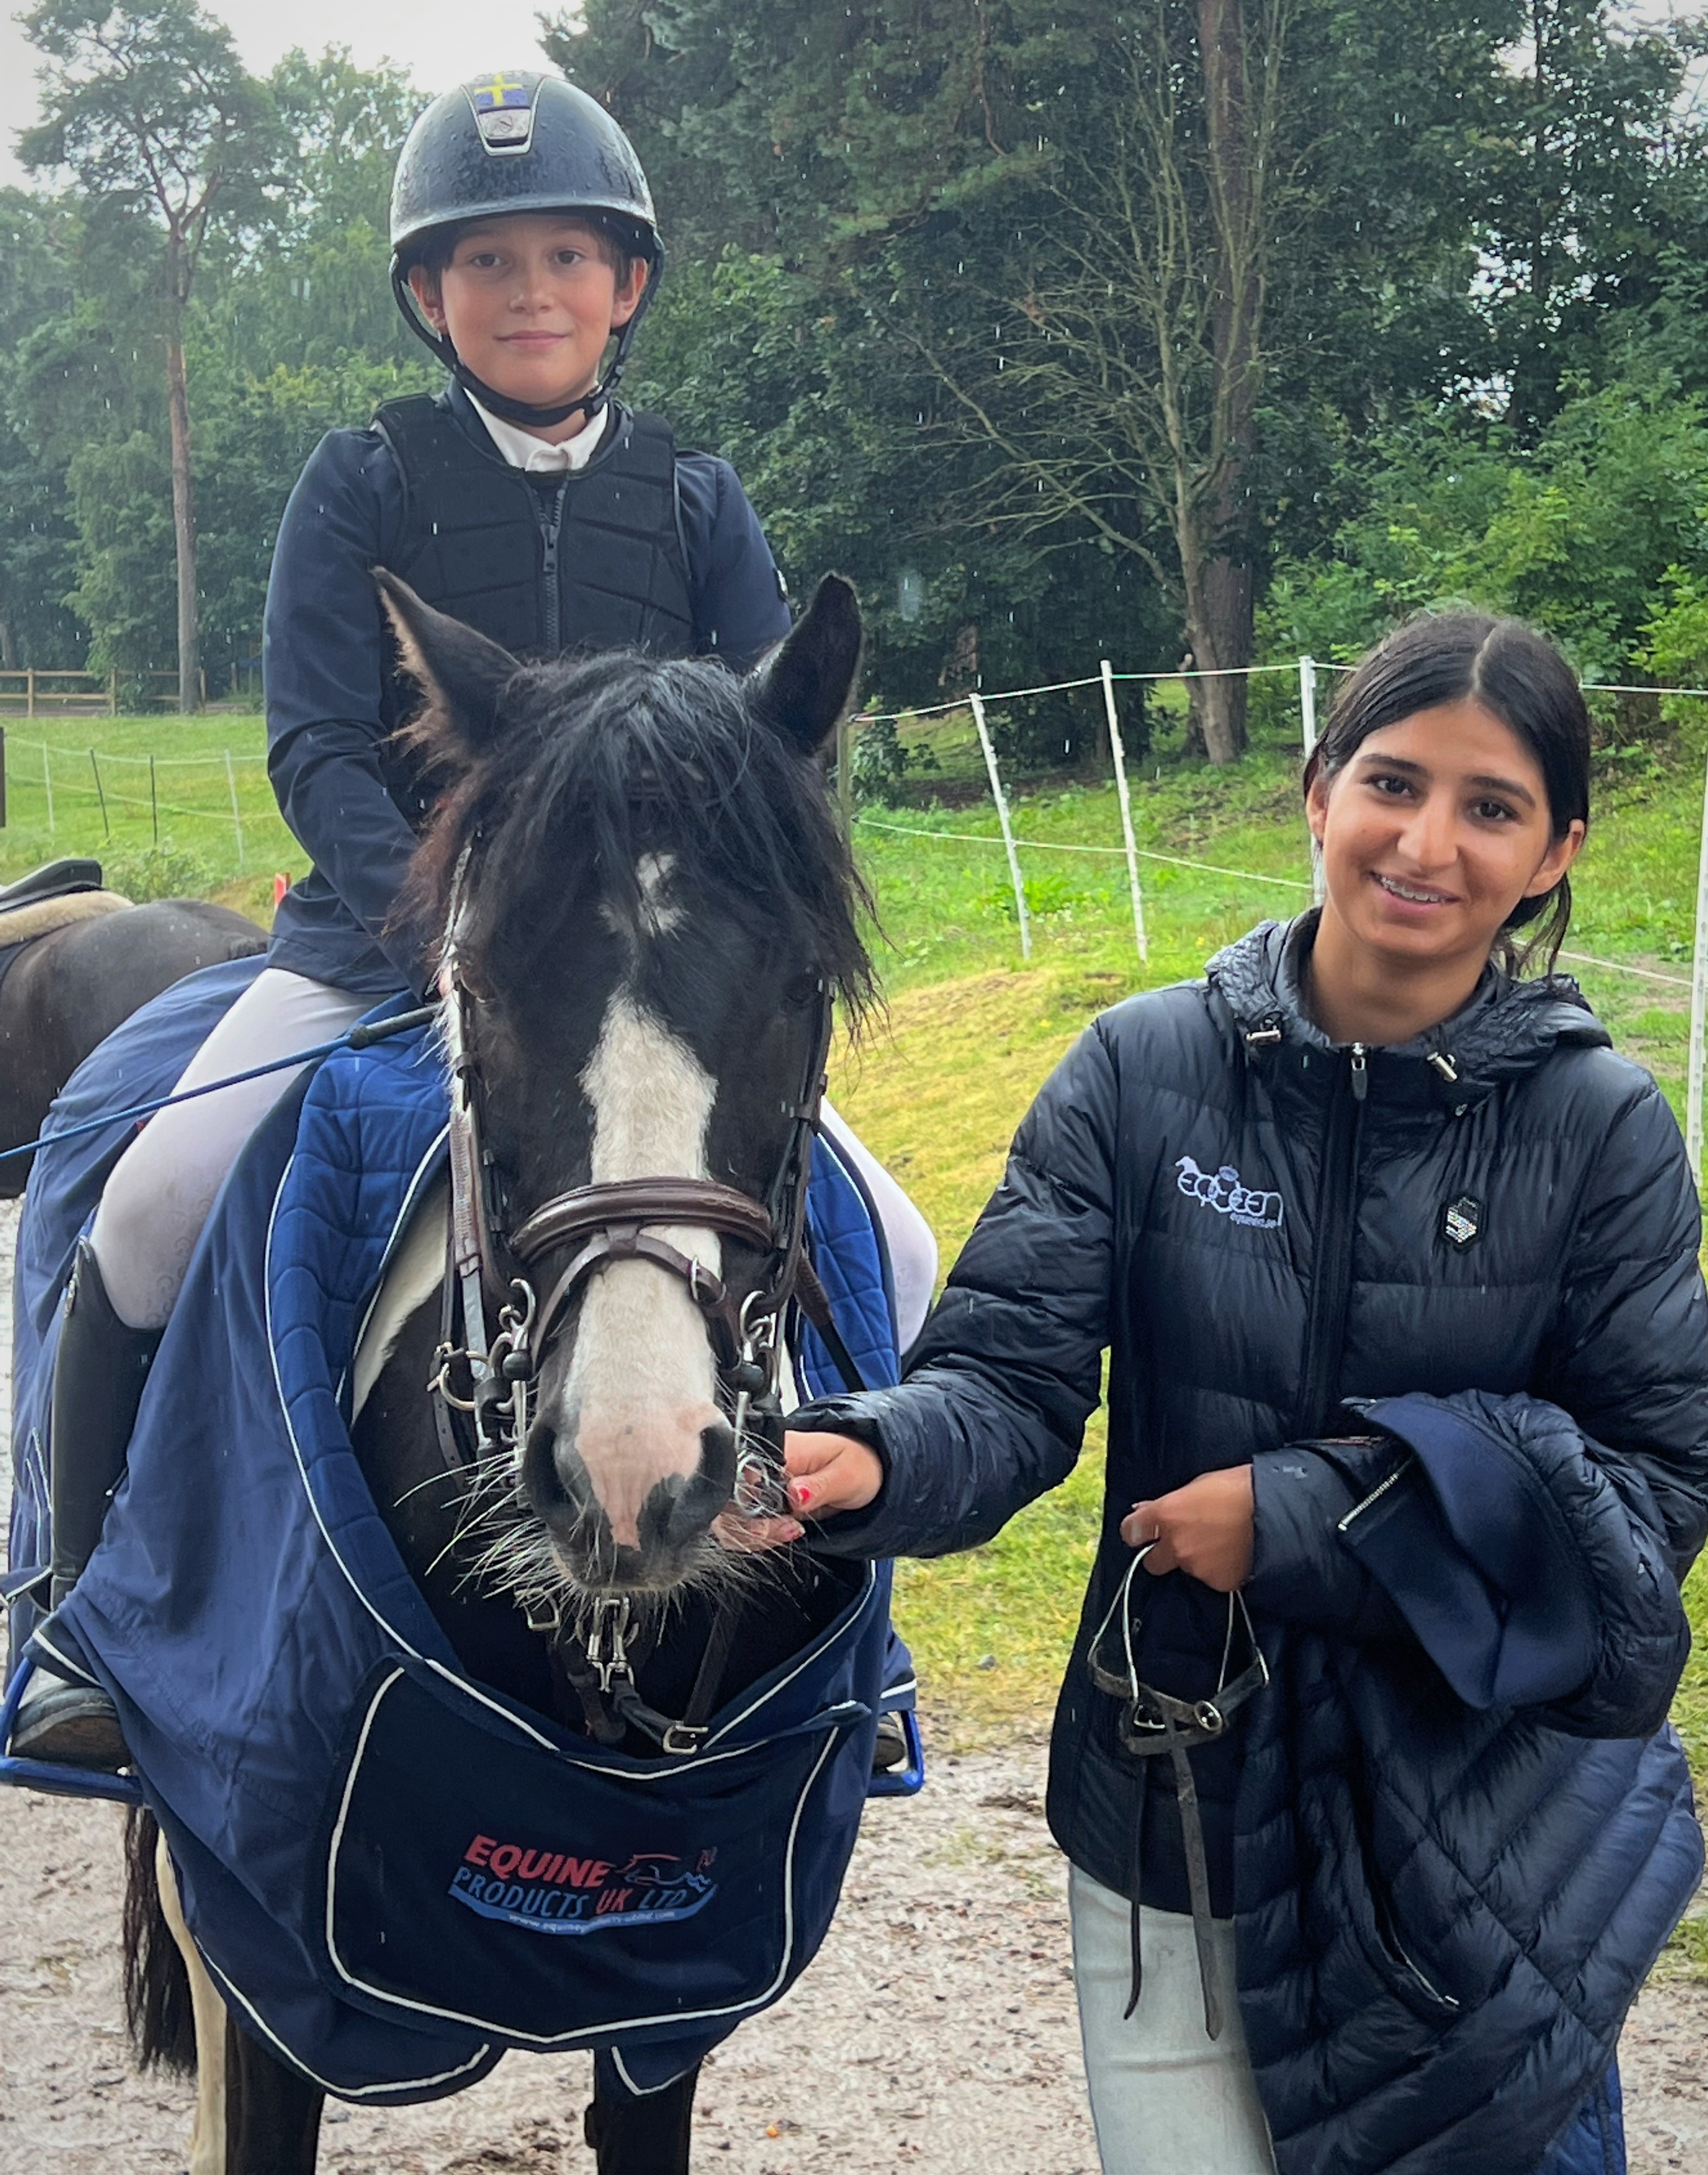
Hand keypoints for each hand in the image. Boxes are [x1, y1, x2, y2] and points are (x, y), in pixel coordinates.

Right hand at [714, 1430, 883, 1554]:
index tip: (778, 1521)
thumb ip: (819, 1486)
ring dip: (754, 1535)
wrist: (861, 1468)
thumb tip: (795, 1494)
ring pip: (729, 1518)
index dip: (749, 1504)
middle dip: (751, 1526)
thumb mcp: (845, 1475)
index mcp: (779, 1448)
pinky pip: (740, 1525)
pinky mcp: (755, 1500)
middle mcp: (758, 1463)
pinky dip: (756, 1538)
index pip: (741, 1475)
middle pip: (728, 1500)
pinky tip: (782, 1533)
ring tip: (790, 1531)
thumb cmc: (855, 1464)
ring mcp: (754, 1482)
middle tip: (788, 1529)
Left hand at [1120, 1467, 1253, 1591]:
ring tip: (1220, 1542)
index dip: (1136, 1531)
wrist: (1280, 1513)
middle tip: (1183, 1541)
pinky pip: (1209, 1578)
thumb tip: (1144, 1510)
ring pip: (1184, 1569)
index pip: (1131, 1532)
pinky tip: (1232, 1554)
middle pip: (1152, 1561)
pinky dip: (1217, 1569)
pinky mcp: (1218, 1583)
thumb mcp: (1198, 1484)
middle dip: (1162, 1553)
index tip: (1143, 1531)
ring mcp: (1196, 1567)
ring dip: (1195, 1559)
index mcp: (1166, 1514)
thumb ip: (1168, 1502)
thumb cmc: (1240, 1487)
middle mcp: (1175, 1545)